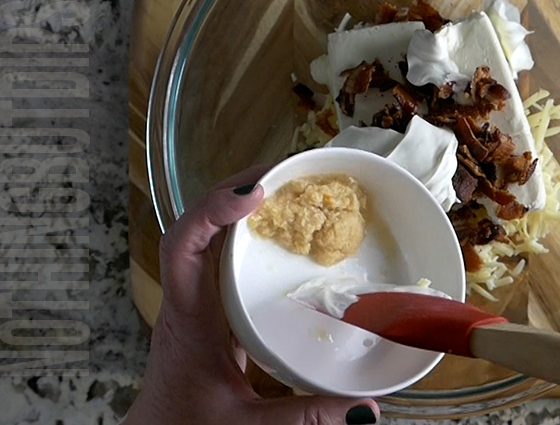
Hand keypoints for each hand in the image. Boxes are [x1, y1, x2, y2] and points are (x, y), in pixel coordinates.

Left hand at [123, 166, 379, 424]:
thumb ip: (305, 418)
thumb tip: (364, 408)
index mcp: (189, 320)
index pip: (183, 246)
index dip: (211, 210)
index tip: (253, 192)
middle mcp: (189, 301)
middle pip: (198, 226)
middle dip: (235, 190)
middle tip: (284, 172)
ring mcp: (197, 302)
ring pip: (210, 237)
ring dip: (241, 207)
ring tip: (286, 188)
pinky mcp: (211, 310)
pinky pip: (223, 257)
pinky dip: (249, 235)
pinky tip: (279, 233)